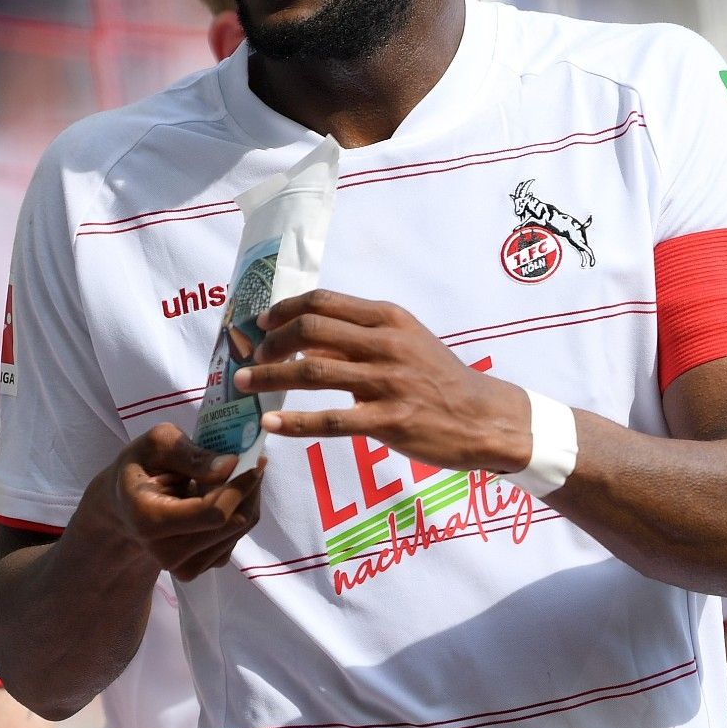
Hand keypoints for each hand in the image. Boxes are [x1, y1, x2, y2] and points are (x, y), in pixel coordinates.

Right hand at [80, 422, 263, 581]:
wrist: (125, 506)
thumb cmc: (141, 469)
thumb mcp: (157, 444)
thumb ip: (191, 454)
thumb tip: (231, 465)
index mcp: (150, 520)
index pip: (213, 512)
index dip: (239, 486)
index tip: (255, 458)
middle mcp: (167, 553)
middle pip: (232, 522)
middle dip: (248, 487)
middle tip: (253, 458)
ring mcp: (185, 566)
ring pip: (239, 529)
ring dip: (247, 497)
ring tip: (235, 472)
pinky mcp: (200, 566)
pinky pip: (235, 537)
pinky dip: (240, 511)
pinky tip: (225, 493)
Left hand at [234, 289, 531, 472]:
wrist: (483, 417)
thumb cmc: (440, 378)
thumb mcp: (405, 344)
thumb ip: (358, 340)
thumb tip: (305, 343)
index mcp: (389, 319)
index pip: (324, 302)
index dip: (284, 309)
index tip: (261, 323)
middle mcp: (387, 344)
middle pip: (311, 330)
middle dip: (271, 342)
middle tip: (252, 357)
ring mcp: (389, 382)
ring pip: (313, 373)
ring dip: (270, 377)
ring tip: (243, 384)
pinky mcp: (390, 421)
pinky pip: (331, 420)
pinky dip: (295, 422)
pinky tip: (271, 425)